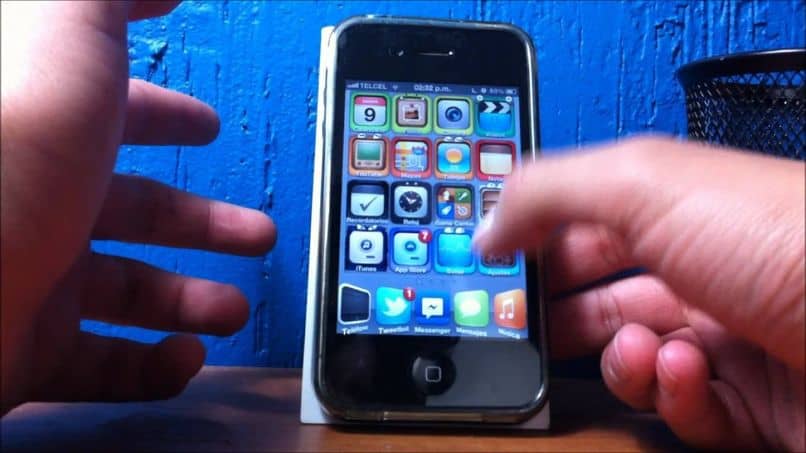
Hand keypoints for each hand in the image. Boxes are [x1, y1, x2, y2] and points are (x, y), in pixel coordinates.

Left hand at [1, 2, 274, 414]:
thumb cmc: (8, 153)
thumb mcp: (62, 36)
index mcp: (48, 130)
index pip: (115, 118)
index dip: (166, 118)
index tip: (208, 125)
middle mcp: (35, 202)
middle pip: (135, 213)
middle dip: (203, 222)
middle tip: (255, 235)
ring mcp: (26, 281)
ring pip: (125, 296)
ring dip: (190, 302)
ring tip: (231, 310)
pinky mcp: (22, 354)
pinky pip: (98, 368)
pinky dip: (150, 367)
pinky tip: (187, 358)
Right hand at [473, 137, 803, 449]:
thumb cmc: (787, 240)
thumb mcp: (645, 183)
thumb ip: (550, 190)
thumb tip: (489, 221)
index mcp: (675, 209)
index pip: (584, 225)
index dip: (535, 245)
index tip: (496, 271)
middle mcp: (702, 269)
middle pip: (603, 298)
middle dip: (563, 317)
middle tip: (530, 332)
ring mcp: (728, 336)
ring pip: (638, 362)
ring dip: (622, 361)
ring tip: (638, 351)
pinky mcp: (754, 401)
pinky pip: (686, 409)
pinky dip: (674, 397)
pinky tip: (686, 374)